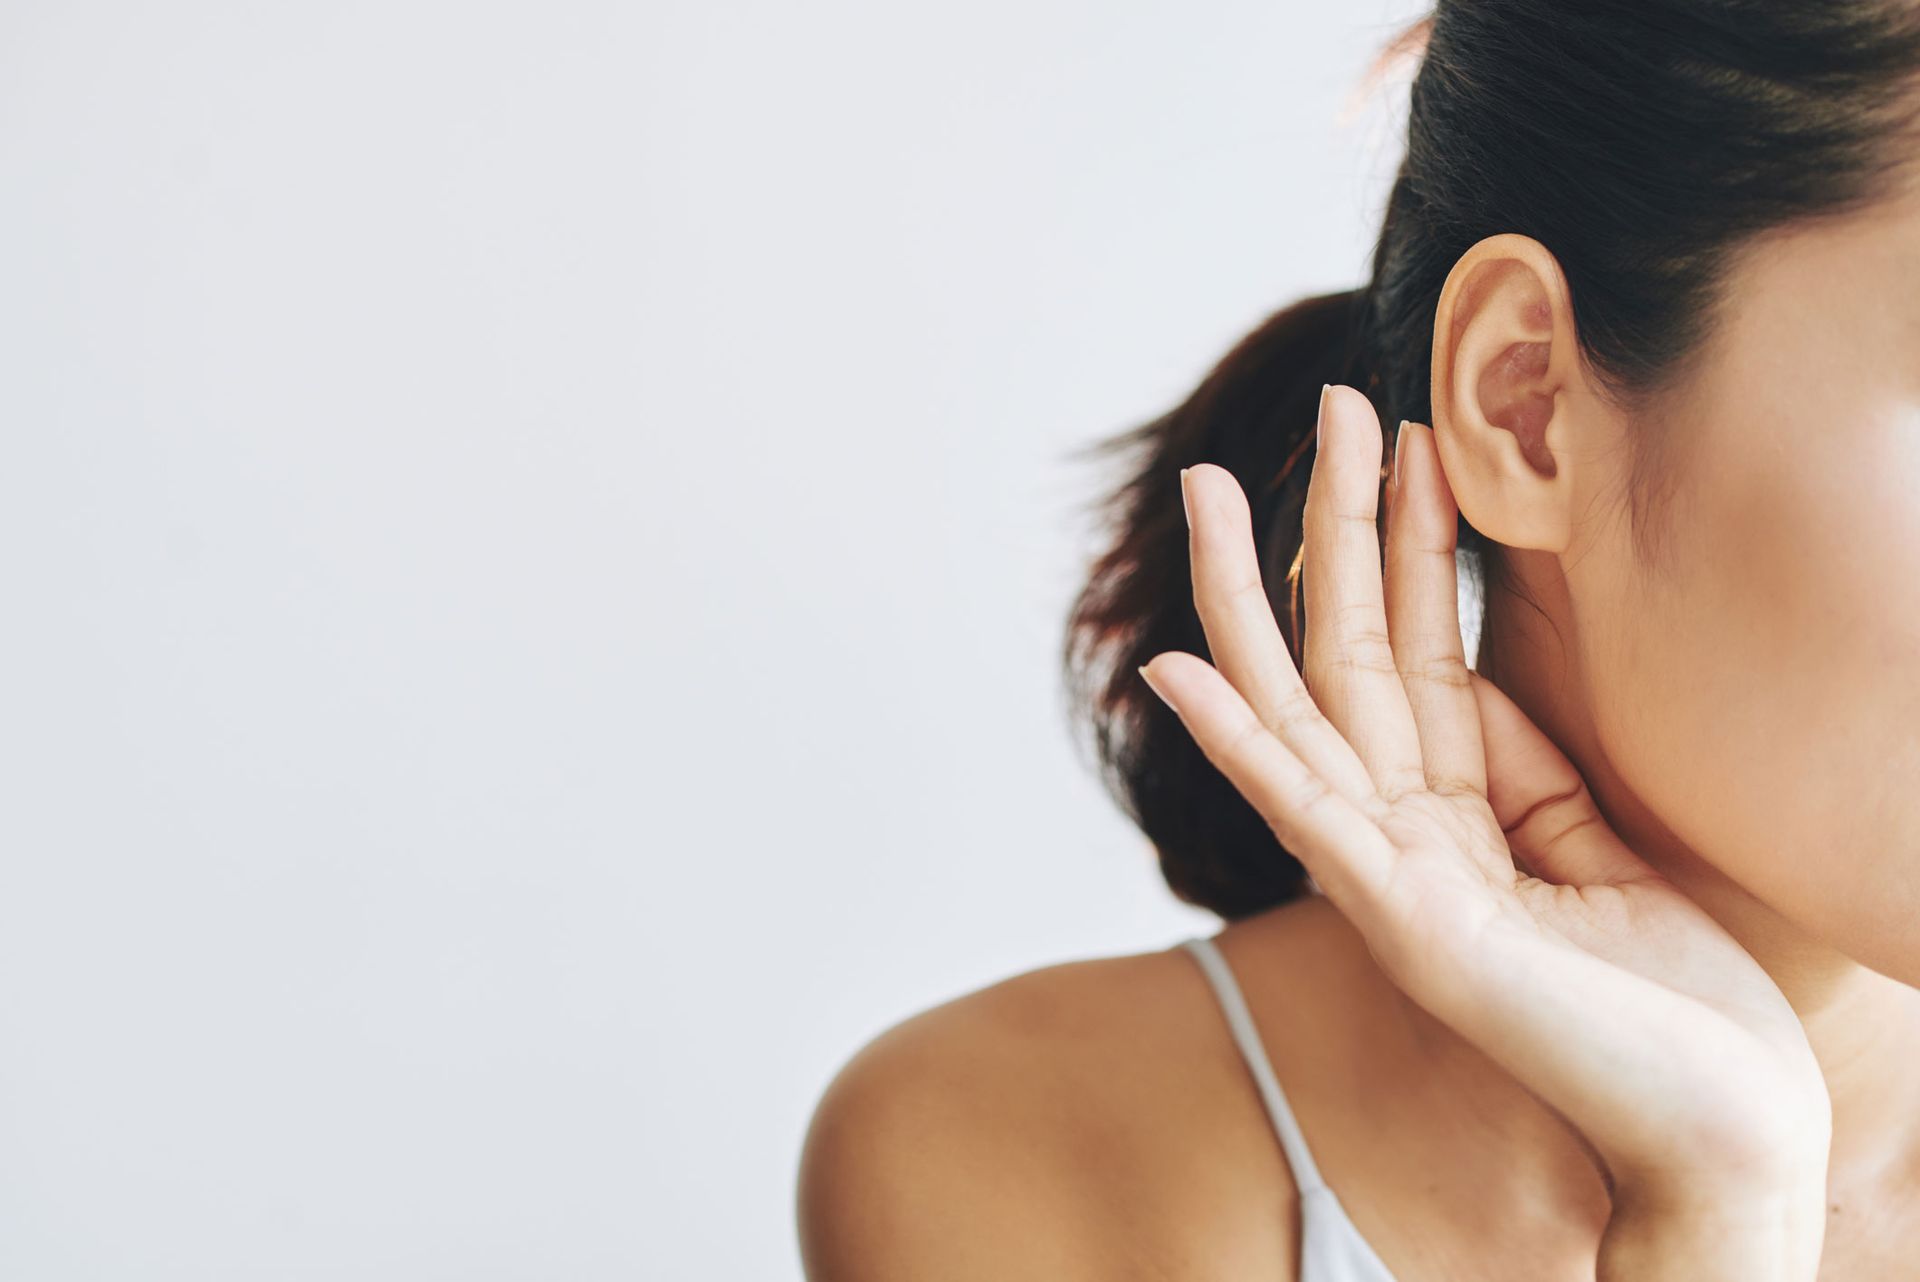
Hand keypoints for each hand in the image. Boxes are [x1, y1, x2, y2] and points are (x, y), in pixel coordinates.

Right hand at [1138, 386, 1829, 1226]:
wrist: (1725, 1128)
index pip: (1416, 654)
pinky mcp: (1404, 920)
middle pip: (1346, 653)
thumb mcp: (1603, 851)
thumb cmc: (1679, 1006)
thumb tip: (1484, 679)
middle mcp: (1404, 837)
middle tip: (1327, 408)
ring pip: (1298, 709)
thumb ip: (1530, 771)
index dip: (1412, 543)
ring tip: (1205, 493)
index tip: (1409, 440)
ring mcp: (1391, 878)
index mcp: (1459, 818)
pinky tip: (1182, 671)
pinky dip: (1237, 741)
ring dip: (1247, 598)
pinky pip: (1304, 812)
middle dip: (1333, 527)